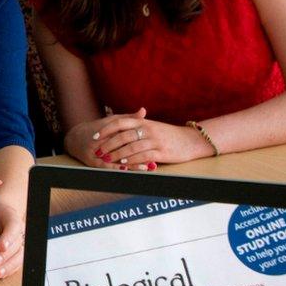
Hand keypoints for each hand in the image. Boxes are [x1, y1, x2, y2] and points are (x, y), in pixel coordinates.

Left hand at [0, 197, 24, 279]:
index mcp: (10, 216)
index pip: (13, 226)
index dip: (9, 237)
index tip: (2, 246)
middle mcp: (18, 231)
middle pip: (16, 244)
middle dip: (5, 255)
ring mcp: (18, 242)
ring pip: (18, 256)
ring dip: (8, 265)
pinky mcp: (15, 253)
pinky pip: (15, 263)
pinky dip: (8, 269)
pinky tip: (0, 273)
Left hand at [91, 107, 211, 167]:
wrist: (190, 140)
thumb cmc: (168, 134)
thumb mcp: (151, 125)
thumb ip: (135, 124)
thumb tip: (116, 124)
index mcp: (142, 121)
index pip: (119, 122)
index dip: (105, 129)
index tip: (95, 136)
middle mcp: (147, 129)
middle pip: (122, 136)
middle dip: (108, 144)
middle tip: (98, 151)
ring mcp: (154, 140)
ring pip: (131, 147)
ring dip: (117, 154)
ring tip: (107, 159)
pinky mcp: (161, 152)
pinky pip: (143, 156)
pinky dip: (132, 160)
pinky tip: (123, 164)